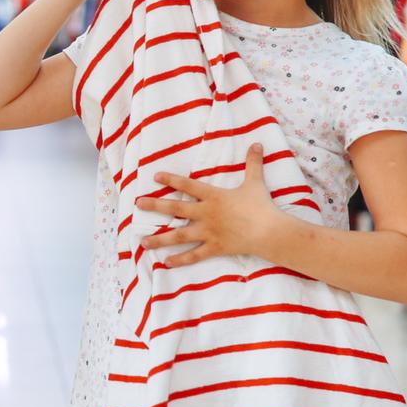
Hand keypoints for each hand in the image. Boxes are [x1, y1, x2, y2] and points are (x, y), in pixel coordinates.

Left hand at [134, 144, 295, 266]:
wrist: (269, 231)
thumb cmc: (261, 206)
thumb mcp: (255, 181)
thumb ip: (253, 163)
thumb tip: (257, 143)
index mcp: (213, 197)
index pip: (187, 186)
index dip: (171, 180)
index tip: (155, 177)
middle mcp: (206, 214)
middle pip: (176, 209)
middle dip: (155, 206)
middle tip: (138, 205)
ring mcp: (208, 232)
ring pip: (179, 236)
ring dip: (160, 239)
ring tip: (142, 242)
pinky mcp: (215, 248)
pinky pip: (195, 255)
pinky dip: (181, 260)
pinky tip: (167, 263)